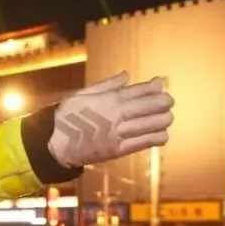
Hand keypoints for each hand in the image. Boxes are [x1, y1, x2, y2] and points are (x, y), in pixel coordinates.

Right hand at [48, 72, 173, 168]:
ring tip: (167, 117)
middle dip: (164, 102)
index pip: (139, 91)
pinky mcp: (118, 150)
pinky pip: (143, 143)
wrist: (56, 143)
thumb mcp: (83, 93)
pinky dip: (156, 138)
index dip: (154, 87)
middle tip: (168, 101)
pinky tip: (162, 134)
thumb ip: (107, 84)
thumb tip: (126, 75)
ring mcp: (119, 133)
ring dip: (163, 120)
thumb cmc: (68, 115)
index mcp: (109, 99)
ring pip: (151, 125)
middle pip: (150, 106)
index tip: (161, 83)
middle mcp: (117, 115)